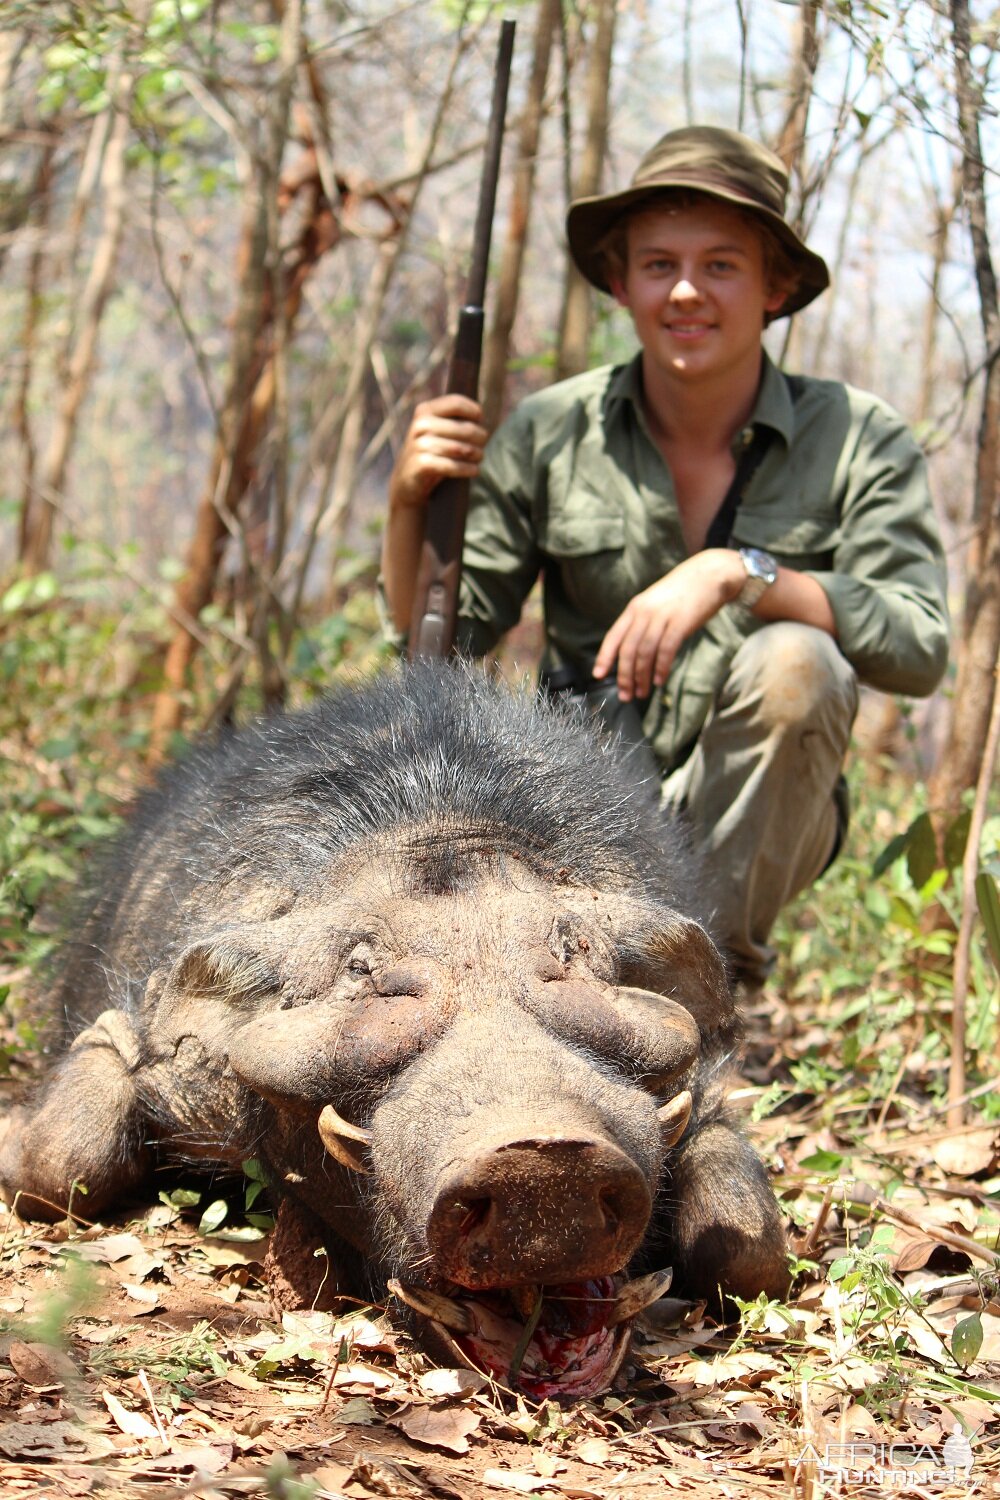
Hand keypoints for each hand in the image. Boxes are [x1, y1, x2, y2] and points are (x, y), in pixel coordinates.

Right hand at [389, 395, 487, 510]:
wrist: (405, 483)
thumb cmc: (429, 453)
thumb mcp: (435, 430)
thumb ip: (453, 419)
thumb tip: (480, 415)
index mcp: (424, 411)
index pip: (456, 403)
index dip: (474, 411)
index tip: (480, 420)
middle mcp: (421, 425)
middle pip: (466, 428)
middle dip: (480, 438)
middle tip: (482, 446)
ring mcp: (420, 445)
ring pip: (462, 449)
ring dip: (477, 455)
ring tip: (479, 457)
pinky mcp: (422, 465)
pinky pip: (454, 466)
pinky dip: (468, 469)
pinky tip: (474, 470)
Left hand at [592, 550, 743, 701]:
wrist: (709, 574)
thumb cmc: (682, 593)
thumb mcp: (655, 603)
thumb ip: (643, 623)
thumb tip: (633, 652)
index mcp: (635, 608)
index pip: (614, 636)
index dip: (604, 657)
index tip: (598, 675)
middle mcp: (644, 612)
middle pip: (628, 650)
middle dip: (624, 676)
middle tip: (626, 695)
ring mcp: (662, 616)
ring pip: (645, 653)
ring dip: (642, 677)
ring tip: (642, 692)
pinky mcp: (681, 622)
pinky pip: (666, 650)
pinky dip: (660, 668)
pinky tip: (659, 680)